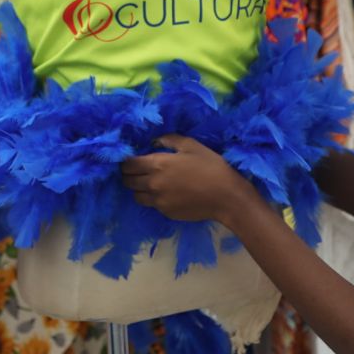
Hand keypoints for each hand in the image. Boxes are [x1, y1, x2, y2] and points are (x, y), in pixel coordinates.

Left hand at [121, 135, 257, 226]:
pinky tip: (167, 193)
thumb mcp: (191, 146)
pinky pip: (152, 205)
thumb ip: (169, 140)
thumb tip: (154, 141)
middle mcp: (152, 184)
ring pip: (136, 196)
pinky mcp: (166, 213)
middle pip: (128, 182)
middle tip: (139, 171)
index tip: (132, 160)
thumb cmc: (211, 167)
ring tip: (151, 183)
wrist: (227, 197)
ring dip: (139, 189)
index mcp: (157, 165)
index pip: (128, 165)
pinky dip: (154, 199)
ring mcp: (158, 201)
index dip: (126, 162)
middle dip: (130, 175)